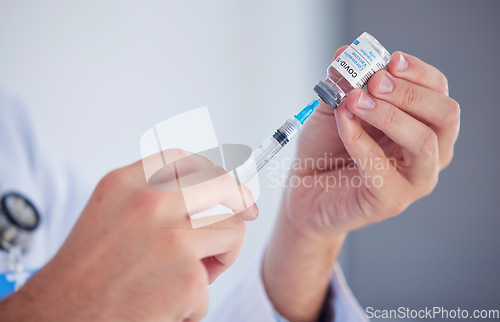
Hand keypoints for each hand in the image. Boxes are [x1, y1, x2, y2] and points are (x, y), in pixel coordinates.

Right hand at [0, 149, 256, 321]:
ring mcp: (172, 237)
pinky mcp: (188, 275)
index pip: (186, 159)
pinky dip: (196, 298)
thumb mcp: (111, 212)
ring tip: (192, 277)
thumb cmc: (86, 271)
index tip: (228, 186)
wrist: (58, 316)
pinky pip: (212, 280)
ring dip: (220, 255)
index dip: (213, 171)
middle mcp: (151, 201)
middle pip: (223, 184)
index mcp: (128, 182)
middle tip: (247, 214)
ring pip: (233, 230)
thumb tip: (208, 191)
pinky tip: (167, 305)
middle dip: (240, 201)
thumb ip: (153, 196)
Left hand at [263, 48, 459, 320]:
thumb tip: (346, 52)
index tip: (390, 60)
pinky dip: (361, 140)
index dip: (418, 72)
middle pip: (445, 115)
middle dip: (409, 93)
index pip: (438, 92)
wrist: (302, 189)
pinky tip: (343, 122)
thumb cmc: (323, 150)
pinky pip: (382, 168)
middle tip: (373, 82)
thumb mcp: (332, 108)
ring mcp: (412, 180)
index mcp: (419, 124)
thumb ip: (342, 83)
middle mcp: (426, 153)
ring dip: (390, 115)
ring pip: (425, 143)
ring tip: (354, 101)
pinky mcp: (390, 201)